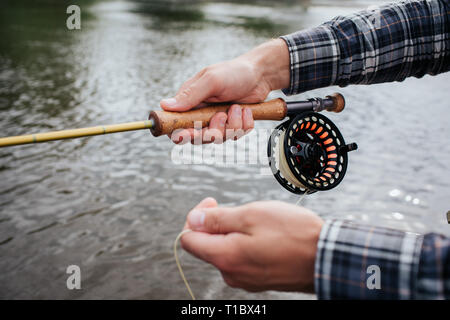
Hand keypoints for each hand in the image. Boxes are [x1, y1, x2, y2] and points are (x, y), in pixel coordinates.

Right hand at [160, 39, 289, 143]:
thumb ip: (190, 95)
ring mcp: (217, 121)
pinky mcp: (233, 126)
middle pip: (198, 138)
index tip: (187, 134)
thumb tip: (164, 105)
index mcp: (190, 102)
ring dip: (231, 125)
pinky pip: (236, 136)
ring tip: (236, 107)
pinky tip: (246, 110)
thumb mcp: (211, 81)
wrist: (260, 74)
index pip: (176, 125)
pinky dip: (244, 124)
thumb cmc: (234, 72)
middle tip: (221, 116)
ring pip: (219, 138)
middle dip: (212, 130)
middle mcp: (201, 114)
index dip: (179, 134)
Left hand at [180, 198, 323, 292]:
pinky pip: (242, 258)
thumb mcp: (251, 215)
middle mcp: (231, 273)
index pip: (188, 239)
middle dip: (217, 223)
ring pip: (226, 250)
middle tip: (240, 209)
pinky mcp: (259, 279)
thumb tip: (193, 219)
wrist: (326, 257)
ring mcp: (245, 279)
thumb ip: (217, 219)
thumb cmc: (292, 234)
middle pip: (207, 245)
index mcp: (224, 257)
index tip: (213, 203)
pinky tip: (266, 235)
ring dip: (234, 232)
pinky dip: (246, 243)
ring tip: (259, 222)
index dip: (196, 217)